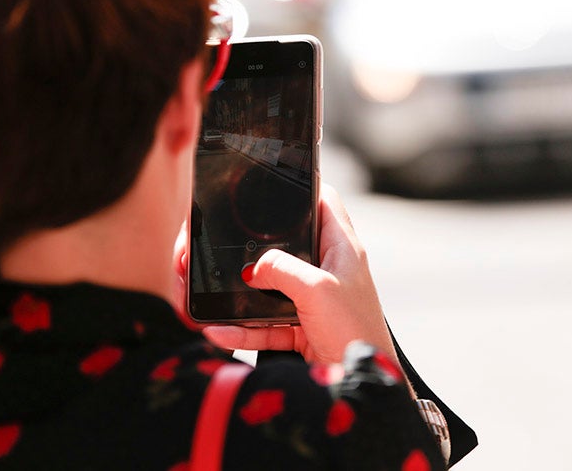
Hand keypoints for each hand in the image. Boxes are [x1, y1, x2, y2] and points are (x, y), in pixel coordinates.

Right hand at [202, 184, 398, 365]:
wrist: (361, 388)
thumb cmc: (356, 333)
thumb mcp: (318, 289)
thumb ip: (282, 268)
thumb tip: (252, 268)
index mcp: (342, 248)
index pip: (324, 202)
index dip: (303, 187)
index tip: (272, 183)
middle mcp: (328, 269)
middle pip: (286, 246)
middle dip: (253, 247)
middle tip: (221, 244)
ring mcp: (313, 299)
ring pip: (268, 287)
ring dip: (240, 294)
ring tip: (209, 292)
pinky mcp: (301, 328)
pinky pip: (263, 323)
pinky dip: (241, 328)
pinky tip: (217, 330)